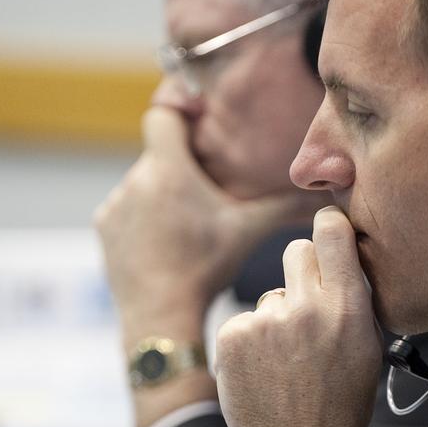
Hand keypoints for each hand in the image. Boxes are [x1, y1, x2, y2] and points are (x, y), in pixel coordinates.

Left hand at [95, 106, 319, 350]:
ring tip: (187, 227)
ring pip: (143, 184)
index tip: (199, 122)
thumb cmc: (205, 268)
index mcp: (168, 169)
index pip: (162, 114)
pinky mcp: (105, 229)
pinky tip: (165, 244)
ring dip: (162, 196)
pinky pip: (126, 210)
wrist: (161, 314)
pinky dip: (143, 219)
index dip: (180, 112)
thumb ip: (282, 205)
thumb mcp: (248, 232)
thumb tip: (322, 195)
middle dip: (182, 168)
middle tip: (208, 194)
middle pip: (159, 155)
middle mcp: (134, 179)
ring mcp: (115, 205)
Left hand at [215, 206, 381, 426]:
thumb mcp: (368, 348)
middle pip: (297, 251)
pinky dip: (251, 342)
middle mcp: (307, 306)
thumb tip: (342, 258)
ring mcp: (266, 321)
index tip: (327, 231)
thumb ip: (354, 300)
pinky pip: (244, 320)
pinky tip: (264, 372)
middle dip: (302, 271)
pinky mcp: (233, 335)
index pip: (332, 231)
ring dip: (276, 318)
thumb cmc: (341, 406)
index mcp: (349, 307)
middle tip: (307, 308)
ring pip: (271, 295)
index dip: (329, 227)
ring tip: (286, 363)